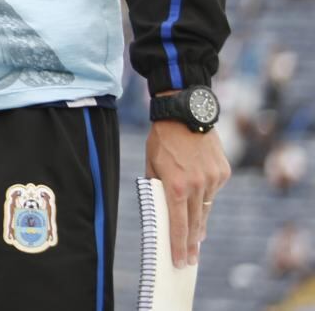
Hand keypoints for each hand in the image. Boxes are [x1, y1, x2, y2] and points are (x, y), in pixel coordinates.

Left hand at [146, 119, 230, 267]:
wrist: (185, 113)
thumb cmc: (162, 139)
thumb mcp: (151, 164)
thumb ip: (156, 187)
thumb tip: (160, 207)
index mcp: (175, 185)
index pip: (178, 224)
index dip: (179, 245)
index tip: (180, 261)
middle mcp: (196, 185)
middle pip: (195, 222)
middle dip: (191, 243)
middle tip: (190, 259)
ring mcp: (213, 179)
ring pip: (205, 207)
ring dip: (199, 221)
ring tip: (196, 238)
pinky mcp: (223, 172)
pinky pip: (213, 190)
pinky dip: (205, 195)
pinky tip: (199, 195)